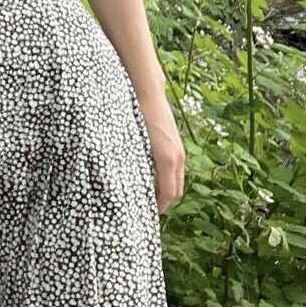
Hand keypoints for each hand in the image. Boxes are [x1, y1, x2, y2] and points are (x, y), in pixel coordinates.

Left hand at [138, 92, 184, 213]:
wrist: (148, 92)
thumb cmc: (137, 116)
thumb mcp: (134, 143)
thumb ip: (136, 164)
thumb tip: (128, 184)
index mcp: (166, 159)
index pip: (169, 194)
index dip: (159, 207)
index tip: (147, 214)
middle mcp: (177, 156)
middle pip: (176, 191)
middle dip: (164, 202)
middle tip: (147, 208)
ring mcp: (179, 149)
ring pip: (178, 179)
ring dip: (167, 189)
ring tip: (150, 194)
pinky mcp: (177, 143)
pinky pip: (176, 168)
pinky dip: (169, 177)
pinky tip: (154, 175)